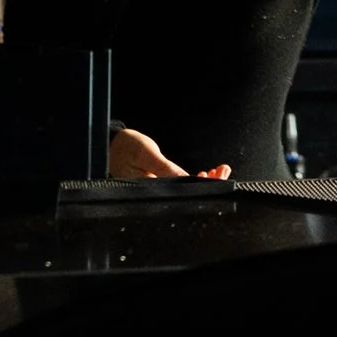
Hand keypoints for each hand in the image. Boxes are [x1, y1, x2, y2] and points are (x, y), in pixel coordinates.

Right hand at [105, 126, 229, 181]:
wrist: (113, 145)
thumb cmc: (126, 147)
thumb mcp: (145, 153)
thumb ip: (164, 168)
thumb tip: (186, 179)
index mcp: (152, 187)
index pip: (182, 190)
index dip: (202, 185)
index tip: (216, 176)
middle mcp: (158, 191)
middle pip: (188, 191)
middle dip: (209, 183)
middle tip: (224, 171)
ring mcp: (161, 187)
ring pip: (187, 188)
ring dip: (205, 180)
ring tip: (220, 170)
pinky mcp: (162, 182)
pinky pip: (182, 183)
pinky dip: (195, 178)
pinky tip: (207, 174)